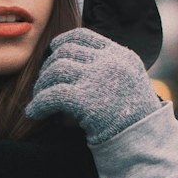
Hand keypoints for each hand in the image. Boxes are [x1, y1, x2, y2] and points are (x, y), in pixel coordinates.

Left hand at [26, 28, 159, 145]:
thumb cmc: (134, 116)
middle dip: (48, 67)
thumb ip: (108, 66)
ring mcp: (98, 78)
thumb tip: (72, 58)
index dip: (61, 42)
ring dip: (41, 85)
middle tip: (43, 84)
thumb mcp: (129, 80)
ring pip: (56, 69)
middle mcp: (110, 62)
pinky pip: (52, 95)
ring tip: (38, 99)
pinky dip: (39, 103)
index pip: (82, 36)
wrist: (143, 141)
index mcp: (120, 55)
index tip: (52, 53)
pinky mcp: (86, 99)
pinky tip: (34, 112)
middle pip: (65, 52)